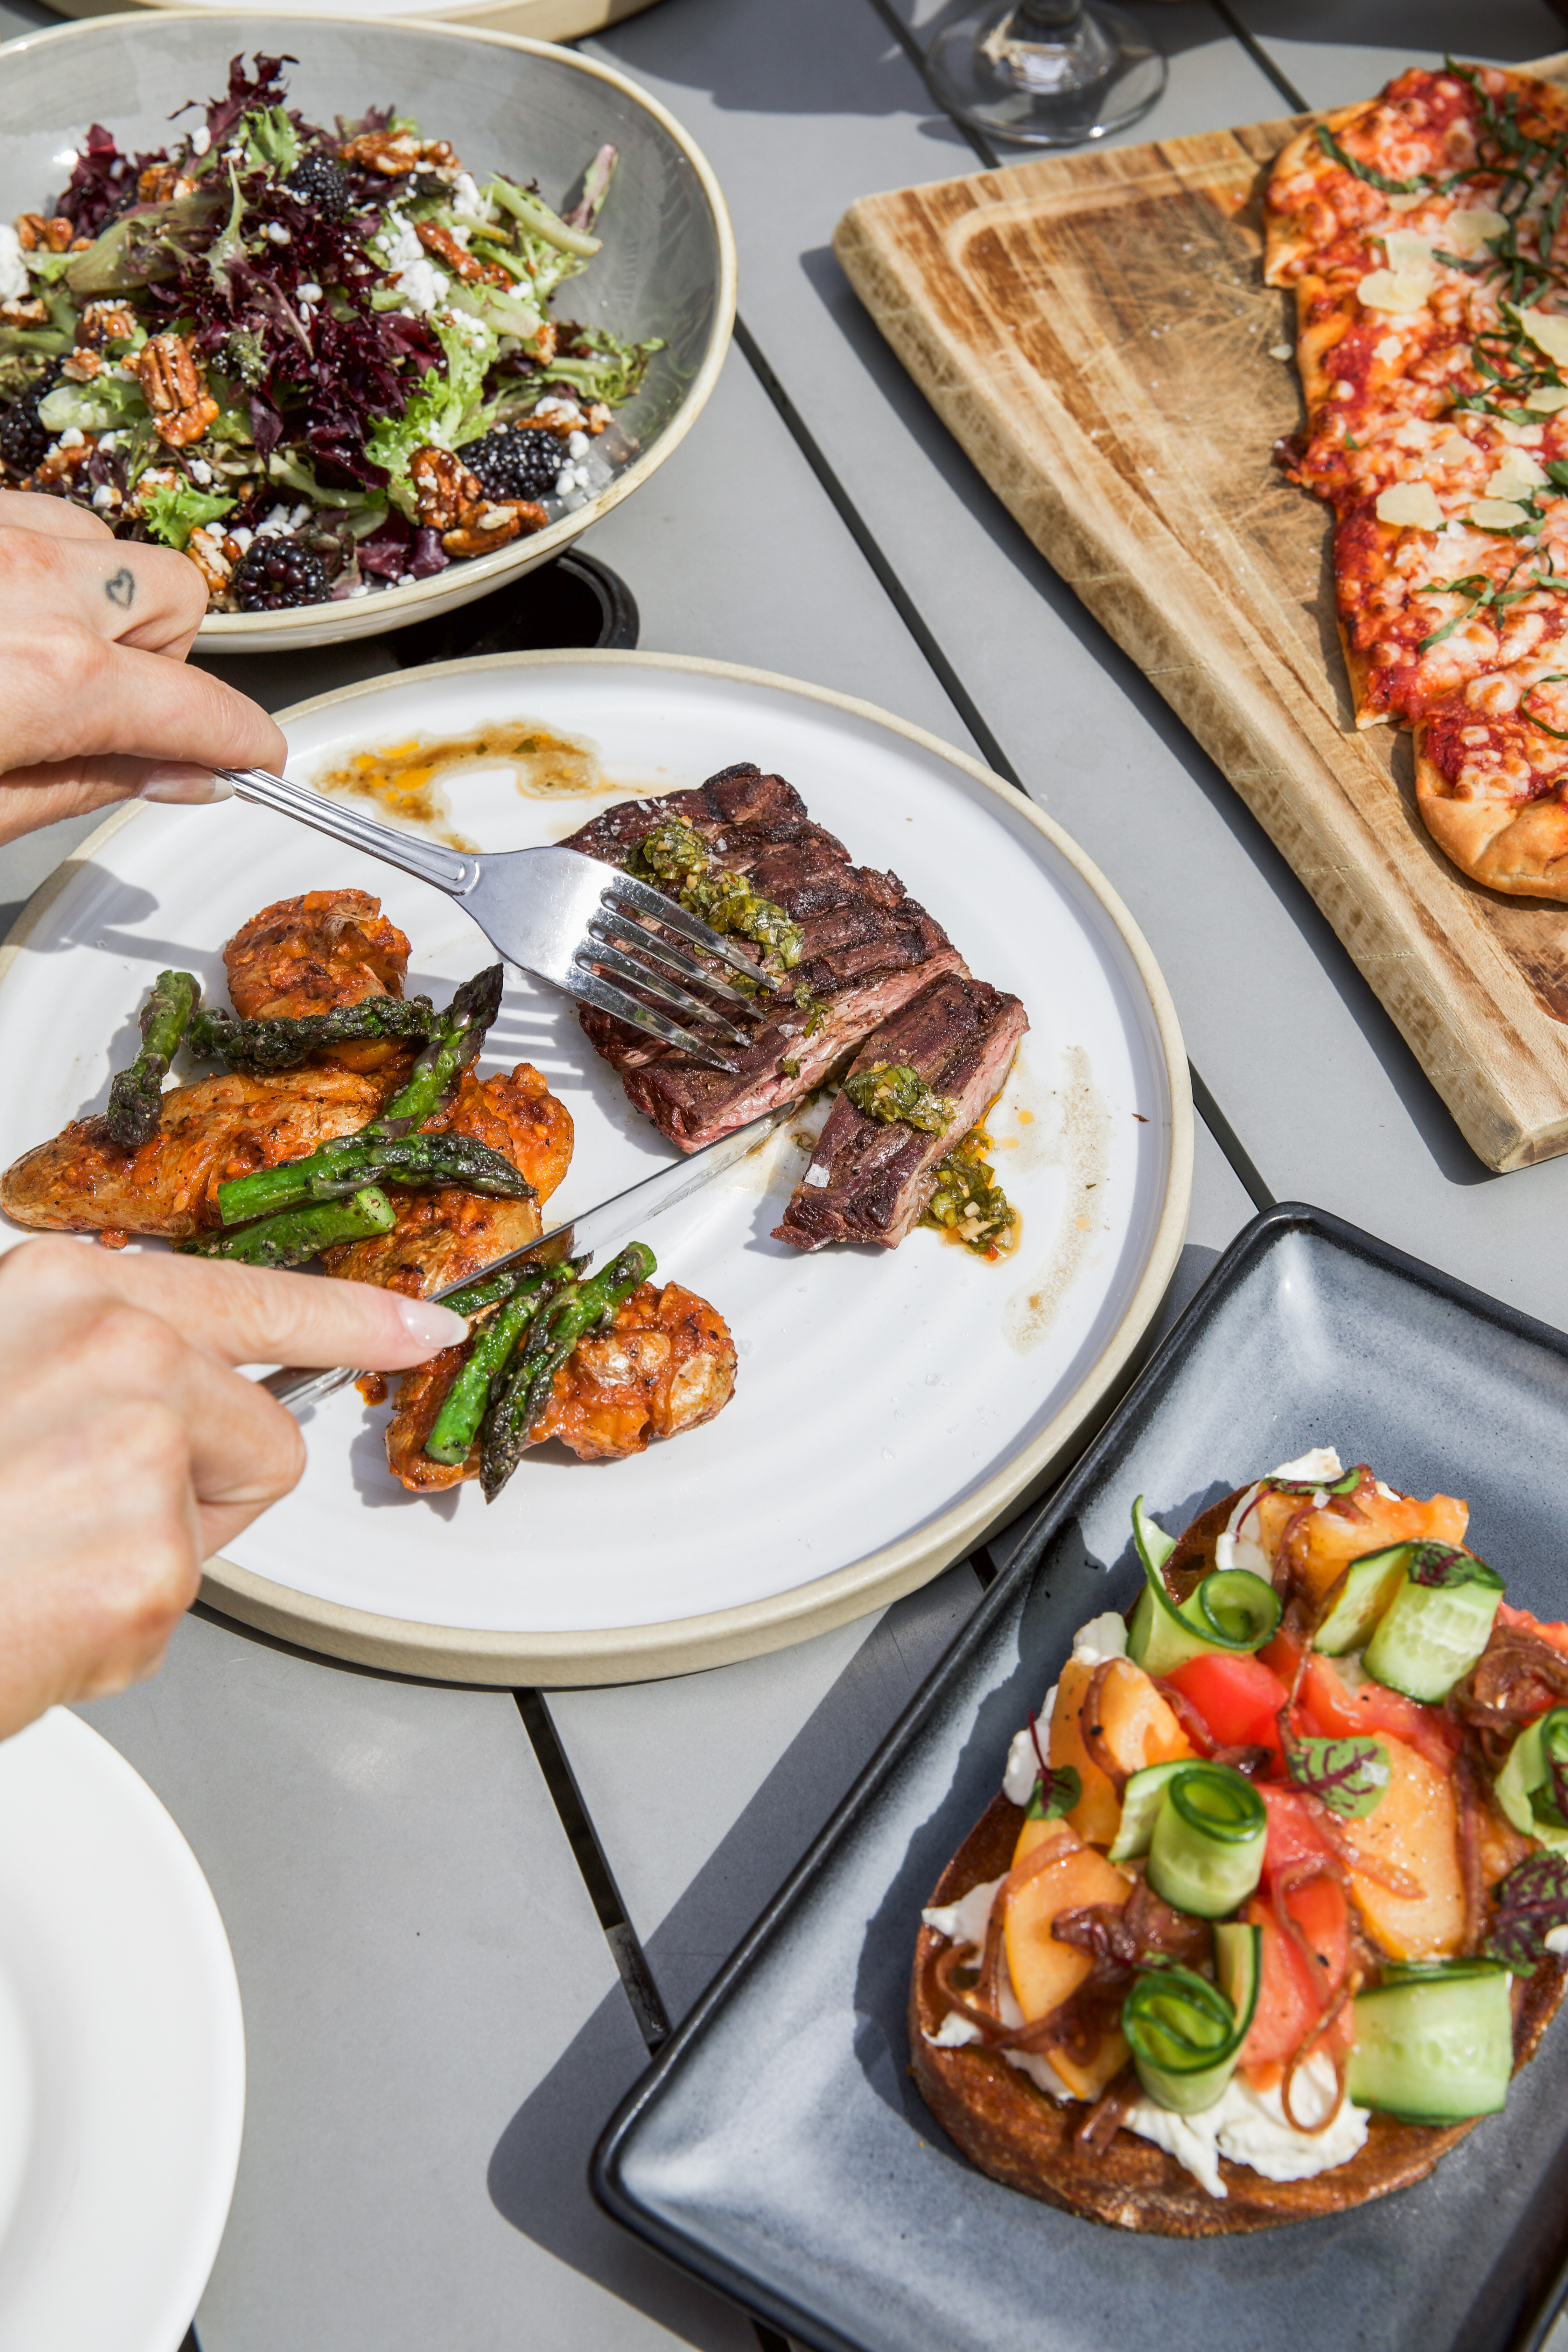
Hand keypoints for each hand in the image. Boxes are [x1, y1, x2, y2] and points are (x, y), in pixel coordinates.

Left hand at [0, 490, 284, 845]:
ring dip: (92, 596)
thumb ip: (90, 784)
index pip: (202, 710)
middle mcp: (32, 581)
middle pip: (177, 596)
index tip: (253, 757)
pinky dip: (32, 562)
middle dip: (159, 652)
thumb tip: (183, 774)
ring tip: (29, 650)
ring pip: (103, 543)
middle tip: (99, 706)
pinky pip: (34, 513)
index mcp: (51, 675)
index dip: (242, 742)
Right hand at [0, 1239, 466, 1738]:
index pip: (246, 1292)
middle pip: (252, 1428)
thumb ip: (79, 1372)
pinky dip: (110, 1627)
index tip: (425, 1321)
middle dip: (188, 1487)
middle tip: (58, 1516)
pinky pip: (177, 1599)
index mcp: (60, 1293)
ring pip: (216, 1518)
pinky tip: (32, 1609)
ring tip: (33, 1559)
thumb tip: (161, 1395)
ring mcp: (137, 1446)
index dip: (351, 1313)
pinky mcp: (153, 1560)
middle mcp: (112, 1346)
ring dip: (144, 1557)